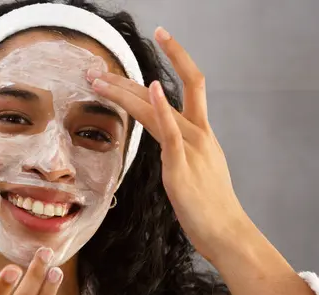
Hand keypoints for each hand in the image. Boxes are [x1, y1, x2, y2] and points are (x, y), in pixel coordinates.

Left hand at [88, 27, 249, 261]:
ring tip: (97, 80)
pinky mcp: (181, 166)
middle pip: (161, 93)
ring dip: (124, 91)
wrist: (225, 231)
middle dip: (126, 80)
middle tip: (97, 70)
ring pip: (156, 108)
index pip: (190, 84)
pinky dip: (160, 109)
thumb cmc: (208, 205)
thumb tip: (168, 144)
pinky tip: (151, 89)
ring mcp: (191, 147)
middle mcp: (198, 133)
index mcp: (201, 133)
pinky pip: (170, 133)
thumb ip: (182, 150)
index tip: (161, 37)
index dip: (178, 56)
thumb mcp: (197, 168)